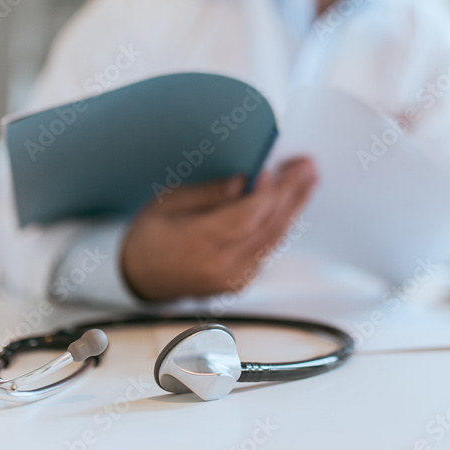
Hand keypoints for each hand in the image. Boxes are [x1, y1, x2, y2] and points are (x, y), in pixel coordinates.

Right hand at [120, 157, 317, 301]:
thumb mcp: (169, 202)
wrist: (141, 276)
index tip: (277, 169)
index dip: (266, 193)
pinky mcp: (242, 281)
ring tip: (308, 180)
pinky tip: (292, 203)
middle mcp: (220, 267)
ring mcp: (234, 278)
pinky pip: (269, 248)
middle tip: (306, 168)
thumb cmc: (151, 235)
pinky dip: (282, 223)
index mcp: (196, 244)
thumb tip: (245, 182)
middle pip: (267, 227)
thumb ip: (210, 194)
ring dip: (294, 207)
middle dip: (291, 194)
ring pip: (274, 239)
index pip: (244, 218)